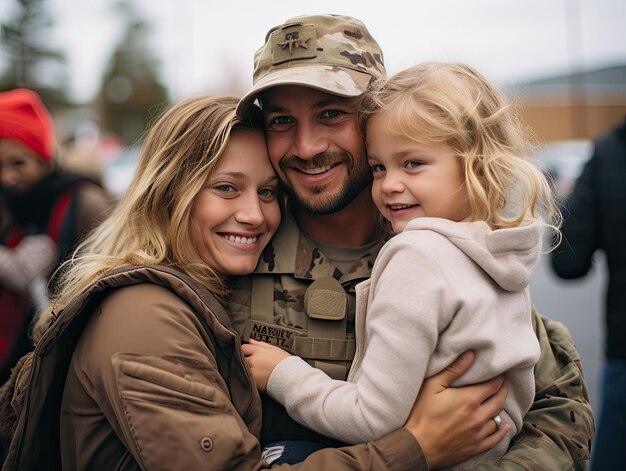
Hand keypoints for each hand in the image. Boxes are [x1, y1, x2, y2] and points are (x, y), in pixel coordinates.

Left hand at [241, 339, 289, 392]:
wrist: (292, 378)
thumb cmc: (286, 362)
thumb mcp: (275, 349)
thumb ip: (261, 344)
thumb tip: (250, 340)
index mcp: (258, 351)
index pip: (244, 348)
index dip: (245, 350)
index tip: (248, 353)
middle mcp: (253, 361)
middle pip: (241, 359)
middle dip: (244, 360)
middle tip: (251, 363)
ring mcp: (252, 372)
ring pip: (242, 369)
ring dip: (245, 369)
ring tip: (255, 371)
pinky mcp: (253, 383)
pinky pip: (246, 379)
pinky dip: (248, 378)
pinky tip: (256, 378)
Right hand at [404, 351, 509, 468]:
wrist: (417, 446)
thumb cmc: (421, 413)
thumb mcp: (432, 386)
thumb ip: (453, 369)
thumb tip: (470, 354)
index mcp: (469, 399)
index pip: (493, 385)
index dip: (498, 378)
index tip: (499, 372)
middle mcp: (478, 416)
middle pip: (499, 400)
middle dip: (502, 390)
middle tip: (503, 383)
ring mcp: (478, 433)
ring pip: (498, 419)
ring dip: (499, 409)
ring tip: (497, 401)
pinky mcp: (475, 447)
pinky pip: (495, 438)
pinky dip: (502, 431)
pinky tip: (504, 426)